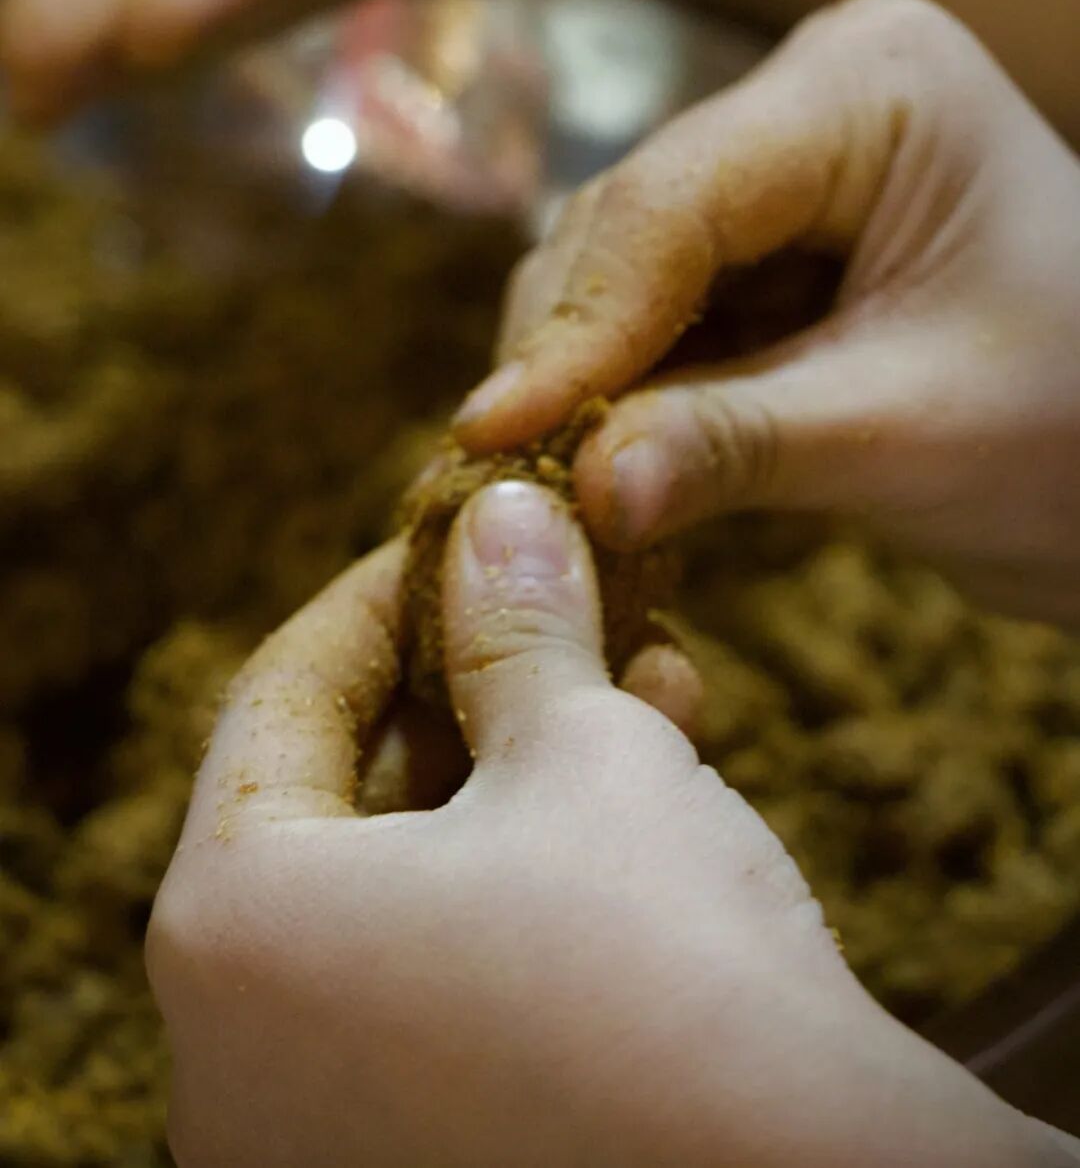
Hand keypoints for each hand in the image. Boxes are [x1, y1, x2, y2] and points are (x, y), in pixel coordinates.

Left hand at [147, 479, 1052, 1167]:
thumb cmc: (667, 964)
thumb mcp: (584, 753)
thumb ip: (516, 625)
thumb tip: (500, 513)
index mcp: (233, 925)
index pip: (282, 697)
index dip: (388, 591)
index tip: (465, 528)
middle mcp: (233, 1051)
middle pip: (341, 798)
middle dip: (466, 681)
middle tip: (552, 601)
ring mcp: (313, 1130)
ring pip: (404, 890)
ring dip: (514, 774)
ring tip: (633, 682)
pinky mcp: (410, 1165)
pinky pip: (442, 985)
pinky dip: (520, 887)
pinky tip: (639, 800)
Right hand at [453, 0, 1079, 625]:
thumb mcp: (910, 432)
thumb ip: (736, 447)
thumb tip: (578, 487)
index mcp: (867, 82)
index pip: (670, 200)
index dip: (573, 327)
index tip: (491, 434)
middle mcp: (807, 99)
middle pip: (625, 228)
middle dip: (571, 360)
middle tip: (511, 486)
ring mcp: (780, 172)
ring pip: (621, 276)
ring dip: (586, 386)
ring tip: (553, 495)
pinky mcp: (764, 249)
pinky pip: (658, 320)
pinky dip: (627, 399)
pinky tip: (606, 472)